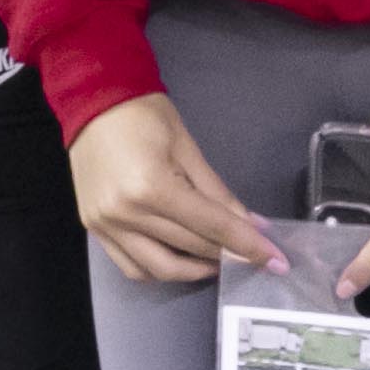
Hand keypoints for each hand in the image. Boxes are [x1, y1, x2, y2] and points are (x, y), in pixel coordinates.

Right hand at [69, 93, 283, 285]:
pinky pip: (132, 266)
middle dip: (229, 254)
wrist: (92, 99)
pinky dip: (159, 270)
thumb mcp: (187, 148)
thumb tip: (252, 226)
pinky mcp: (94, 228)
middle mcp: (126, 213)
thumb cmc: (143, 114)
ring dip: (195, 270)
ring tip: (217, 260)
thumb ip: (218, 193)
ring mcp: (105, 225)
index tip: (277, 261)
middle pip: (190, 247)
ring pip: (160, 269)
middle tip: (254, 257)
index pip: (211, 226)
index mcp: (151, 186)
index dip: (248, 245)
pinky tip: (180, 259)